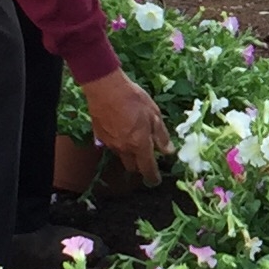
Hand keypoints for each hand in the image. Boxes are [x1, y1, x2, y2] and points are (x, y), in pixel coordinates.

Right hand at [79, 70, 169, 186]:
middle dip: (140, 167)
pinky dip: (118, 142)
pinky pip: (111, 145)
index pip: (147, 169)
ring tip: (134, 138)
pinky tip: (121, 129)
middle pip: (132, 167)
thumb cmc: (134, 99)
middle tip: (146, 157)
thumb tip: (169, 152)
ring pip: (121, 156)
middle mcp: (124, 149)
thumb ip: (161, 136)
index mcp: (139, 145)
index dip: (153, 177)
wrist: (106, 88)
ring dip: (129, 153)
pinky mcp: (99, 136)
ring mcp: (110, 143)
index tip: (156, 180)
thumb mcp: (154, 115)